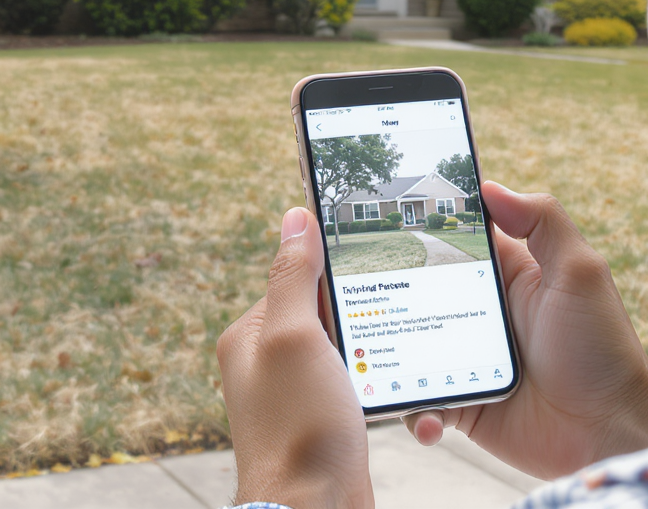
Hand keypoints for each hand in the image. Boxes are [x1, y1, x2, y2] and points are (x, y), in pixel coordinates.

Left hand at [217, 208, 374, 508]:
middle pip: (323, 312)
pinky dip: (376, 380)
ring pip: (343, 348)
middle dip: (358, 312)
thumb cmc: (298, 429)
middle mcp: (267, 364)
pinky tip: (396, 385)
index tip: (372, 260)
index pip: (294, 279)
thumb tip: (294, 218)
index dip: (332, 271)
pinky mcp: (322, 421)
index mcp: (250, 337)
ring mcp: (294, 395)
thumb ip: (294, 277)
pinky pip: (355, 383)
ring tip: (397, 351)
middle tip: (395, 308)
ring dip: (372, 348)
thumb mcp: (296, 337)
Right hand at [402, 182, 647, 478]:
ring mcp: (465, 362)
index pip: (452, 242)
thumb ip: (543, 221)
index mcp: (505, 277)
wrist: (610, 430)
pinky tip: (432, 421)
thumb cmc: (602, 348)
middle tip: (353, 300)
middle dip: (382, 297)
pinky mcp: (462, 405)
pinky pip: (420, 406)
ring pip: (406, 351)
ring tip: (377, 370)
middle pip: (415, 297)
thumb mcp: (581, 272)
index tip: (382, 224)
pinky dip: (417, 414)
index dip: (417, 230)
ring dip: (387, 361)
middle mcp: (478, 316)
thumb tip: (491, 185)